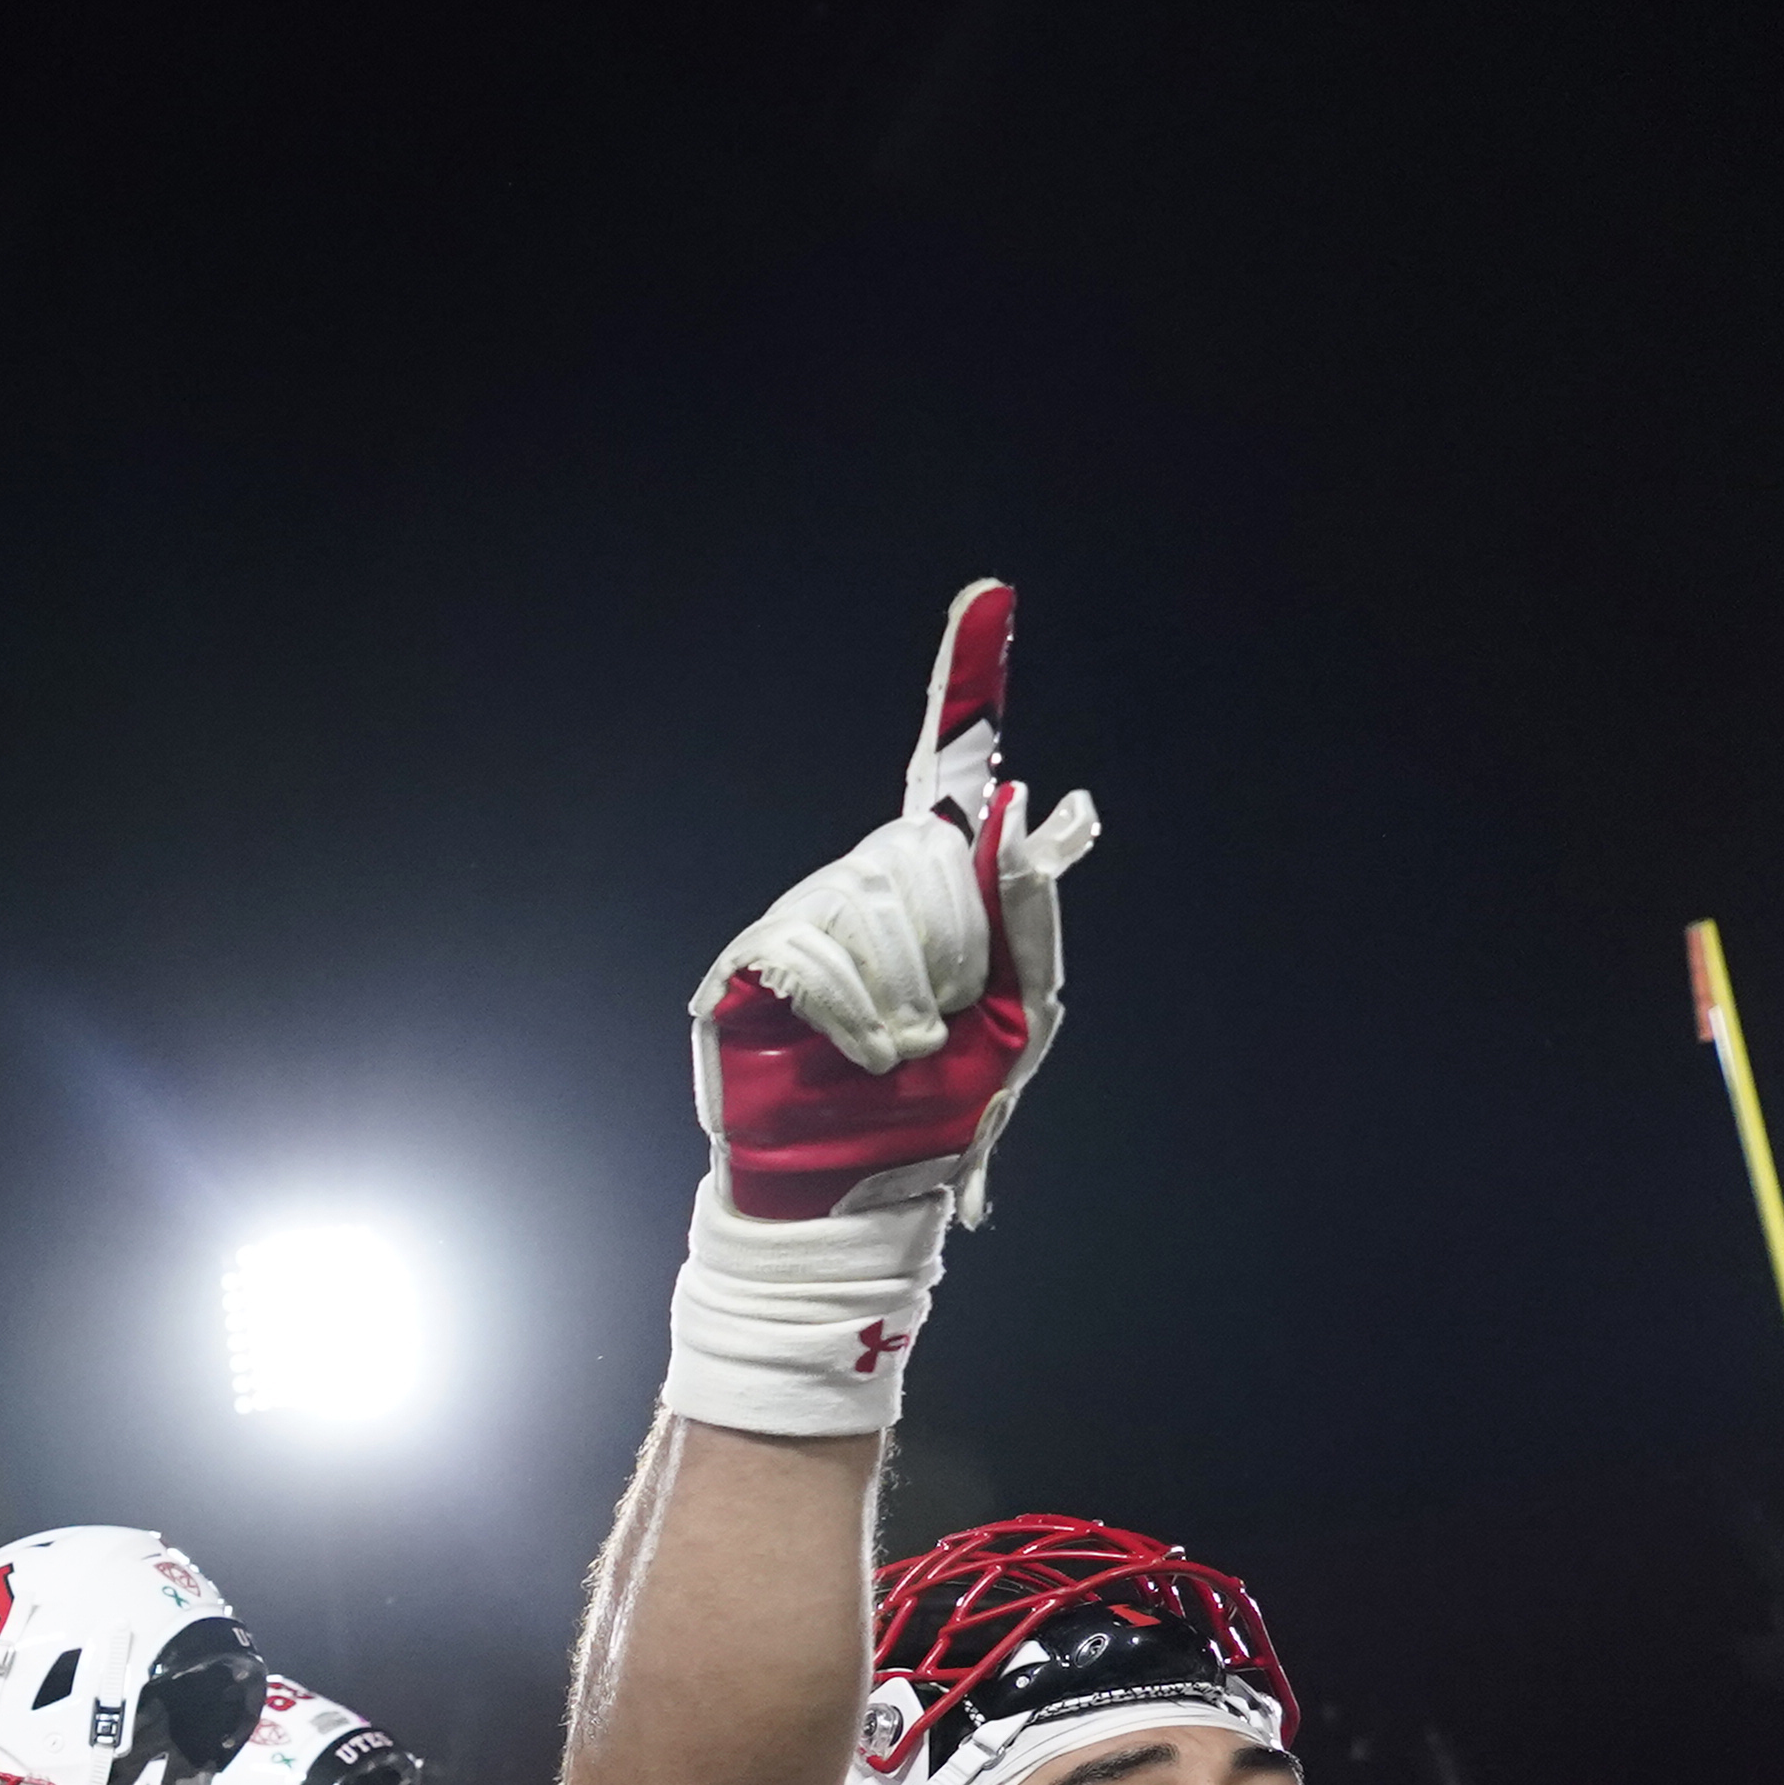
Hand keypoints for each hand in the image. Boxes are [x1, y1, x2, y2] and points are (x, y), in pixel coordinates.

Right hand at [667, 587, 1102, 1440]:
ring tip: (905, 1053)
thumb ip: (1030, 914)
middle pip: (920, 849)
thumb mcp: (1023, 1013)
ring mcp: (803, 919)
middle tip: (947, 1022)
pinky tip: (869, 1058)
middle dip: (956, 945)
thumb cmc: (942, 1109)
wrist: (858, 1191)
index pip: (946, 767)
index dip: (966, 678)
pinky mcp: (753, 964)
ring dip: (910, 994)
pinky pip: (814, 948)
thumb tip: (1024, 819)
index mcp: (936, 886)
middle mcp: (865, 883)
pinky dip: (859, 1012)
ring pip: (872, 902)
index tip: (990, 593)